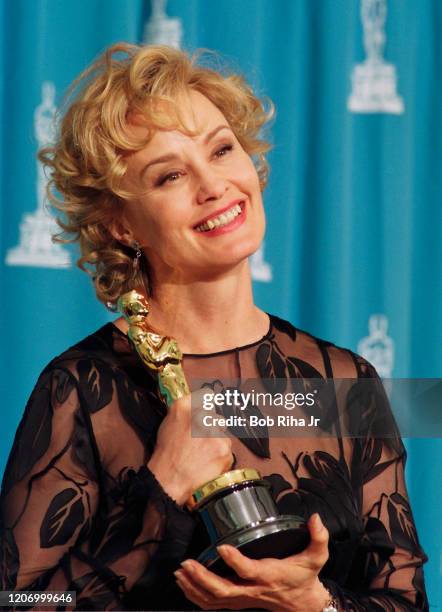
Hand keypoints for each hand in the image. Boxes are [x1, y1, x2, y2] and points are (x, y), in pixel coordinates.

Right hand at [147, 390, 232, 505]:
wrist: (170, 479)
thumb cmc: (167, 454)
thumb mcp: (168, 423)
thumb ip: (185, 408)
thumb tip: (198, 402)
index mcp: (185, 407)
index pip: (207, 395)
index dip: (207, 404)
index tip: (207, 411)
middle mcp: (201, 416)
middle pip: (217, 418)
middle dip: (212, 428)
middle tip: (200, 442)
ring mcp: (215, 432)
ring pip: (223, 435)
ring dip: (216, 443)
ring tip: (202, 454)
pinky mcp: (224, 449)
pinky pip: (227, 450)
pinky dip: (220, 456)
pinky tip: (207, 462)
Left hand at [174, 513, 330, 610]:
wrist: (304, 603)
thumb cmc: (306, 576)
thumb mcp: (317, 556)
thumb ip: (319, 537)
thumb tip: (316, 519)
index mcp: (269, 575)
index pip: (249, 571)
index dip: (235, 561)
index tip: (222, 547)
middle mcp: (253, 590)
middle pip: (223, 589)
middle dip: (202, 578)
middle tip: (187, 563)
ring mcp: (244, 599)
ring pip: (214, 600)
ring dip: (194, 587)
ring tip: (180, 573)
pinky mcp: (238, 602)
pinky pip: (213, 604)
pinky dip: (196, 597)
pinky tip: (184, 585)